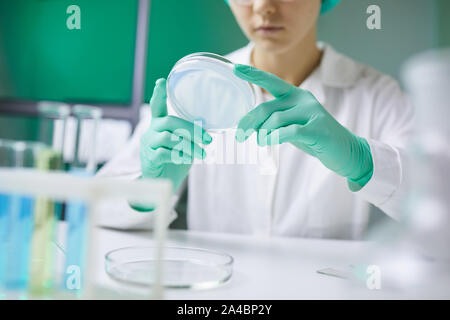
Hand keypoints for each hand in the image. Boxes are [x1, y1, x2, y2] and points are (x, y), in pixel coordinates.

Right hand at [133, 79, 211, 210]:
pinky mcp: (149, 158)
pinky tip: (189, 159)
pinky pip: (166, 153)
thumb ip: (188, 133)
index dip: (159, 94)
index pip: (157, 106)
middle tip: (209, 140)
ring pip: (170, 138)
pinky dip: (180, 155)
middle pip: (170, 122)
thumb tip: (206, 124)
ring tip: (203, 154)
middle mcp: (151, 131)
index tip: (162, 81)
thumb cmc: (172, 159)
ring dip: (190, 146)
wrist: (159, 182)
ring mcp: (148, 144)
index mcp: (159, 124)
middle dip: (192, 130)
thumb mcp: (182, 144)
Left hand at [233, 64, 372, 189]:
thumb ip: (275, 119)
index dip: (254, 75)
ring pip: (275, 120)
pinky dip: (274, 138)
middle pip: (267, 108)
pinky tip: (268, 144)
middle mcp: (303, 99)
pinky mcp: (317, 129)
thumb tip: (250, 125)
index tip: (235, 68)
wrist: (345, 150)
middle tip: (240, 135)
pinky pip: (288, 132)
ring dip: (262, 134)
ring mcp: (312, 113)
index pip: (272, 82)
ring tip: (260, 142)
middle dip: (249, 122)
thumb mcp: (292, 124)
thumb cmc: (314, 136)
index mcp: (296, 95)